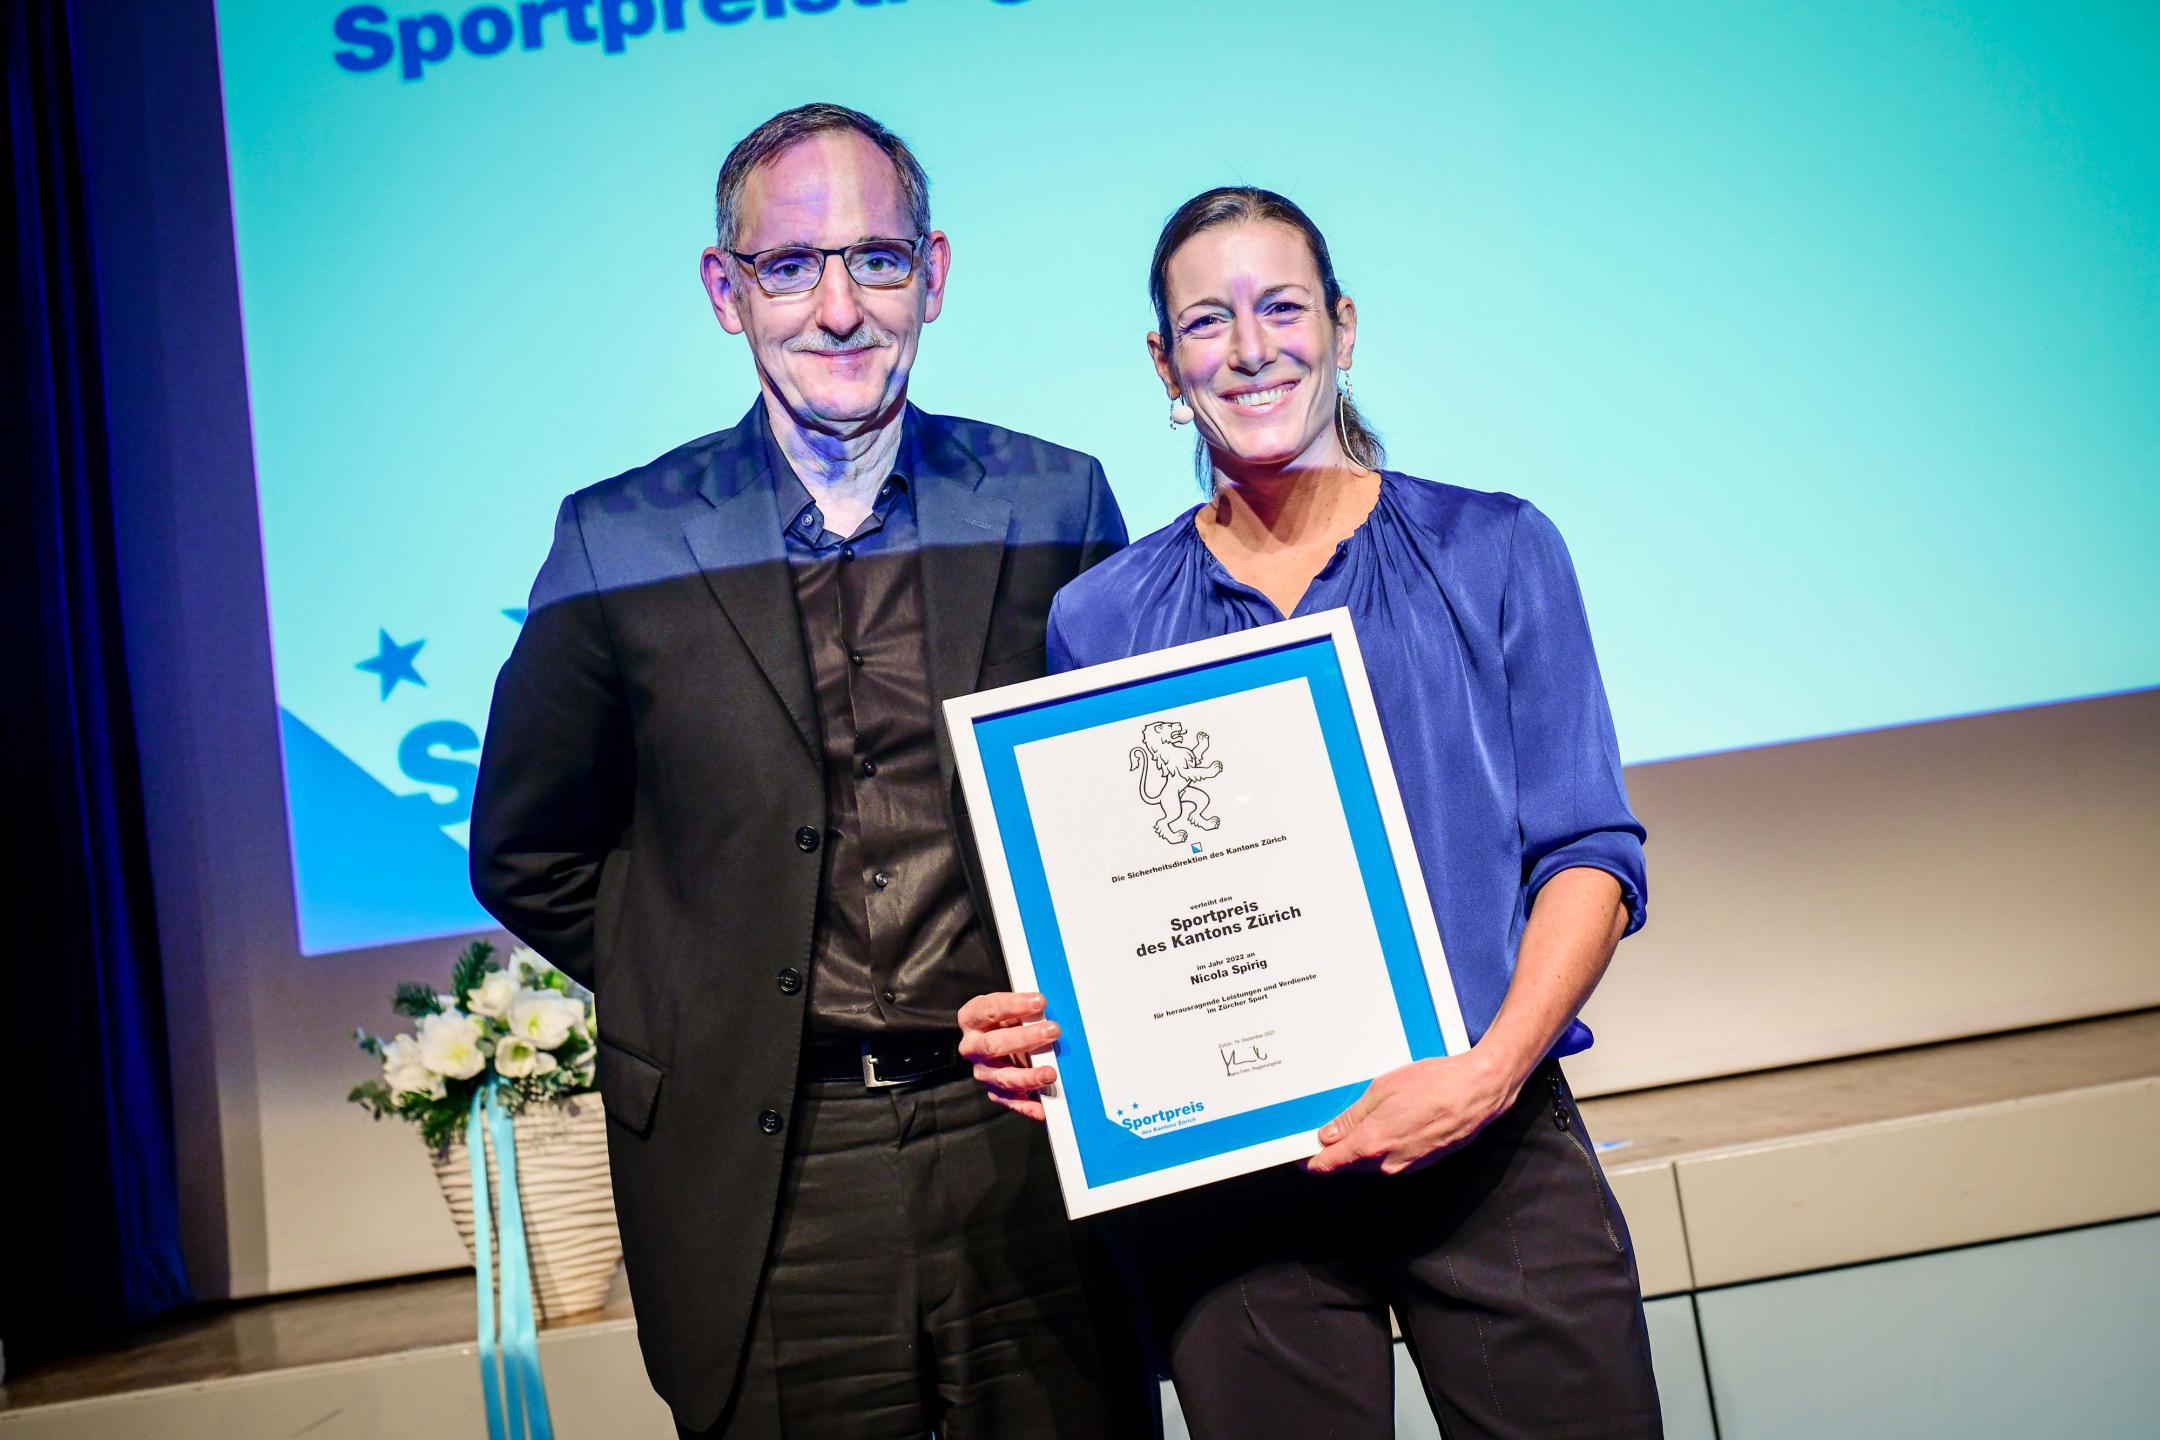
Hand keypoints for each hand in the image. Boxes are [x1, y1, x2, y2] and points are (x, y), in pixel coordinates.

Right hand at [956, 990, 1061, 1121]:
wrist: (995, 1038)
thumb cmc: (1005, 1020)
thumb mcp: (1011, 1008)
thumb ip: (1025, 1008)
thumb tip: (1048, 1009)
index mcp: (971, 1018)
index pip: (989, 1010)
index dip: (1014, 1005)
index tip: (1040, 1001)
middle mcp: (972, 1046)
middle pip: (994, 1044)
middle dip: (1026, 1038)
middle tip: (1053, 1031)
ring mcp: (982, 1071)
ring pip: (1002, 1077)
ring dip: (1028, 1076)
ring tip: (1050, 1073)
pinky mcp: (994, 1090)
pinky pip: (1010, 1100)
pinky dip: (1026, 1105)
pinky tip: (1042, 1108)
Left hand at [1303, 1048, 1521, 1175]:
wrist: (1478, 1090)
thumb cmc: (1434, 1083)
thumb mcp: (1383, 1089)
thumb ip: (1352, 1116)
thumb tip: (1328, 1135)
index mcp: (1372, 1143)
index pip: (1331, 1163)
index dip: (1313, 1161)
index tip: (1303, 1156)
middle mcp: (1388, 1161)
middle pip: (1350, 1164)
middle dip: (1337, 1151)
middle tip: (1328, 1129)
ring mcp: (1408, 1164)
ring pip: (1372, 1162)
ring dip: (1362, 1148)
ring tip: (1363, 1120)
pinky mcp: (1424, 1161)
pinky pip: (1393, 1159)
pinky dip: (1385, 1147)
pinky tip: (1390, 1124)